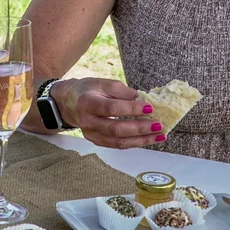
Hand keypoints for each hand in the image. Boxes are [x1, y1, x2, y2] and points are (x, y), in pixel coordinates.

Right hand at [52, 77, 166, 148]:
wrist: (70, 102)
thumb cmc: (90, 90)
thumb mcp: (105, 84)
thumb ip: (124, 92)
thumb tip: (144, 101)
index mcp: (87, 103)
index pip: (112, 108)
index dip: (131, 109)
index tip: (150, 107)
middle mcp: (87, 121)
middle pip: (115, 129)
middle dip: (140, 128)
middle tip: (158, 124)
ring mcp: (91, 134)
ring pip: (118, 142)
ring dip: (141, 140)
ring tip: (159, 135)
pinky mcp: (96, 141)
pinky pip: (117, 145)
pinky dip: (135, 143)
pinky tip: (148, 139)